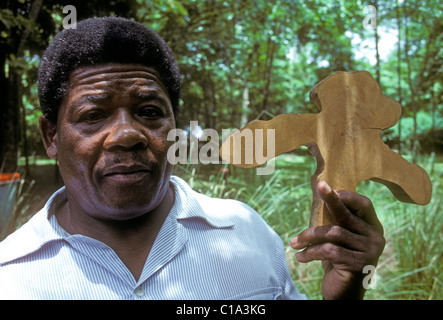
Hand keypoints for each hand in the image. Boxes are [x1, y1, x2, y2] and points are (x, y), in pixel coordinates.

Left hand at [290, 181, 384, 298]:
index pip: (364, 204)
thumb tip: (320, 192)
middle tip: (318, 187)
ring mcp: (369, 251)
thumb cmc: (338, 261)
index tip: (325, 185)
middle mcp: (375, 237)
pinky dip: (310, 252)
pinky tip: (300, 257)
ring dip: (309, 236)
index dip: (346, 194)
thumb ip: (336, 220)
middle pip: (347, 215)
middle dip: (330, 200)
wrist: (343, 294)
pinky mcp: (358, 264)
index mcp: (372, 227)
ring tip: (295, 242)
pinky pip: (329, 251)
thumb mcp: (338, 238)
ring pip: (333, 233)